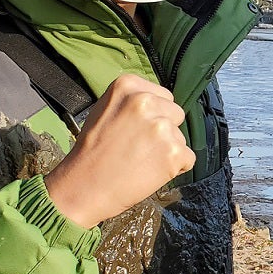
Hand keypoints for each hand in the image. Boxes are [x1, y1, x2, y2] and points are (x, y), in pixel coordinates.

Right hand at [43, 73, 193, 227]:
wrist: (84, 187)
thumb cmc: (92, 152)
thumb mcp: (104, 110)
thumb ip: (132, 102)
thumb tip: (158, 103)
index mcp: (128, 86)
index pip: (164, 96)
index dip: (154, 116)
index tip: (137, 130)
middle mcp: (145, 101)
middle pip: (176, 114)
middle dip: (164, 130)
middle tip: (139, 147)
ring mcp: (161, 127)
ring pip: (180, 137)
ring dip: (167, 150)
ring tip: (140, 161)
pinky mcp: (173, 152)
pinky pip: (188, 158)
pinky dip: (175, 169)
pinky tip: (150, 172)